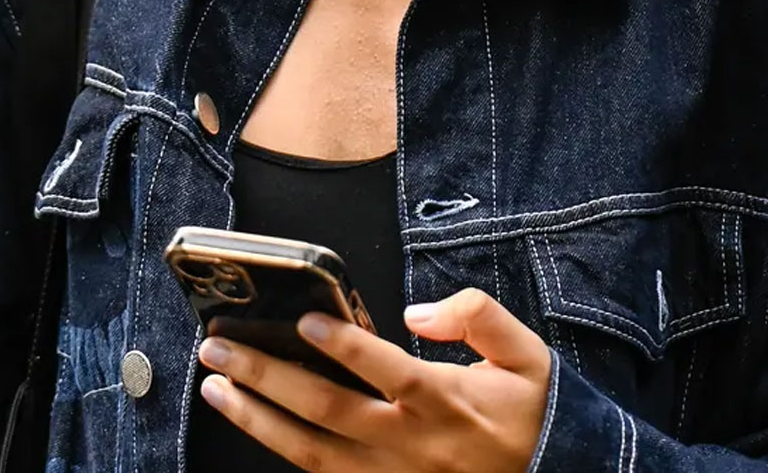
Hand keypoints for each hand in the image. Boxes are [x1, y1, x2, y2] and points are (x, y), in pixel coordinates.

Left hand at [196, 288, 551, 472]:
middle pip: (328, 411)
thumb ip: (478, 315)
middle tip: (219, 347)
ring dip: (257, 419)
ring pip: (312, 453)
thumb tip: (419, 311)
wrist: (552, 472)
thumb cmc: (531, 411)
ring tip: (215, 388)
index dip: (346, 347)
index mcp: (447, 400)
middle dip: (266, 377)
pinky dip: (283, 455)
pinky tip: (253, 427)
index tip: (306, 320)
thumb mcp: (526, 354)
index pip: (388, 370)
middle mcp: (412, 443)